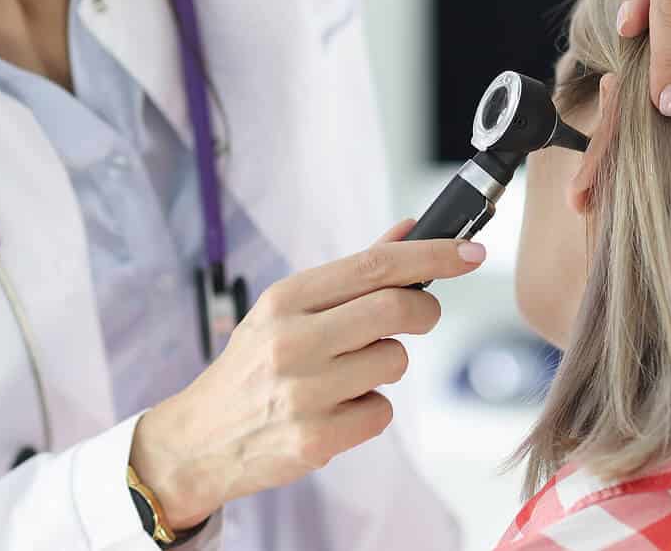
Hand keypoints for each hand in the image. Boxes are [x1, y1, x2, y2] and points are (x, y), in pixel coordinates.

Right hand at [127, 221, 484, 527]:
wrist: (200, 439)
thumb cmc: (253, 366)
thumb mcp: (287, 310)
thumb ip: (352, 274)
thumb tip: (408, 230)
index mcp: (286, 299)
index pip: (376, 265)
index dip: (433, 256)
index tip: (470, 252)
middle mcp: (292, 341)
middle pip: (395, 310)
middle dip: (423, 313)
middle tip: (421, 319)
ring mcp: (302, 392)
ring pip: (393, 363)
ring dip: (386, 367)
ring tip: (346, 375)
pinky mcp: (313, 440)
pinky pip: (380, 413)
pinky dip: (370, 410)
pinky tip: (336, 410)